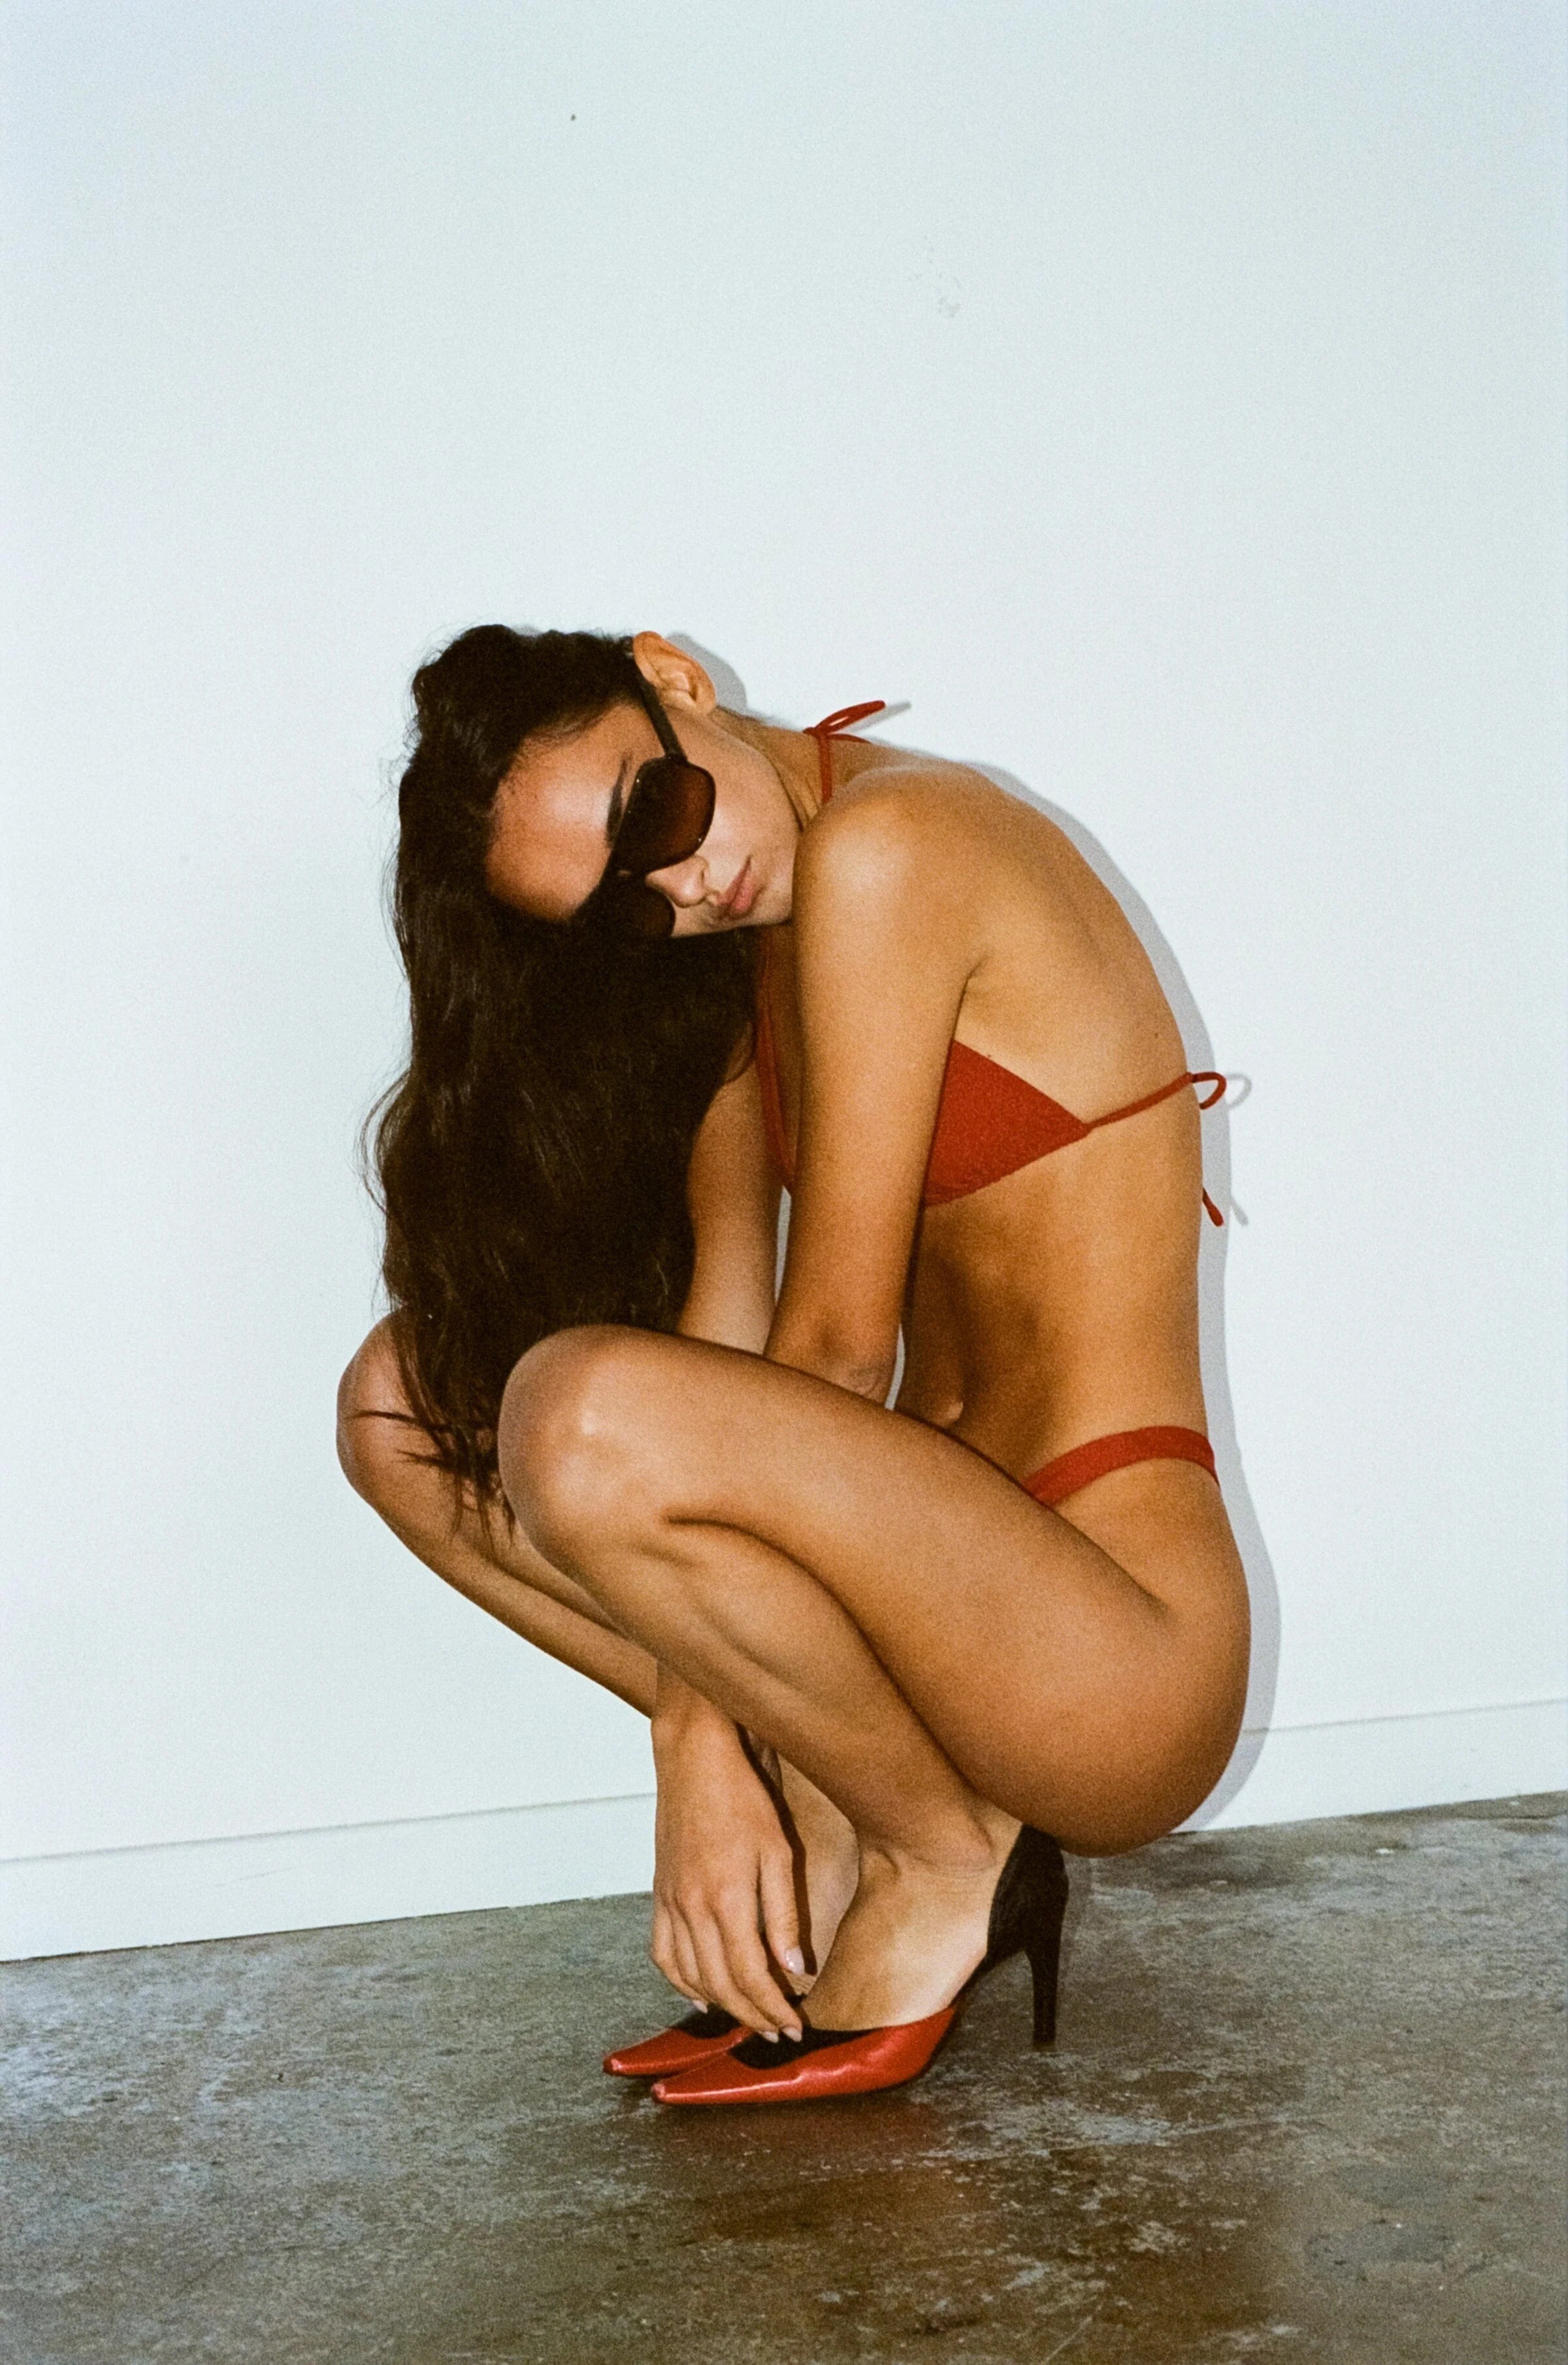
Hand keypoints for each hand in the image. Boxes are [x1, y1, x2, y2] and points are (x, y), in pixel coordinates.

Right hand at [650, 1678, 805, 2038]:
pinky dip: (680, 1982)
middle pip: (721, 1985)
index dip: (773, 2008)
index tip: (795, 2026)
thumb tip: (796, 1968)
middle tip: (776, 2031)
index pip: (751, 1976)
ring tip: (747, 2018)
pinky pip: (663, 1954)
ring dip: (719, 2006)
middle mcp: (692, 1910)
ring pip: (689, 1977)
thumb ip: (785, 1915)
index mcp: (726, 1901)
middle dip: (751, 2016)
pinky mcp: (660, 1895)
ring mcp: (670, 1904)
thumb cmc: (743, 1798)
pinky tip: (700, 1993)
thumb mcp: (778, 1851)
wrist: (693, 1761)